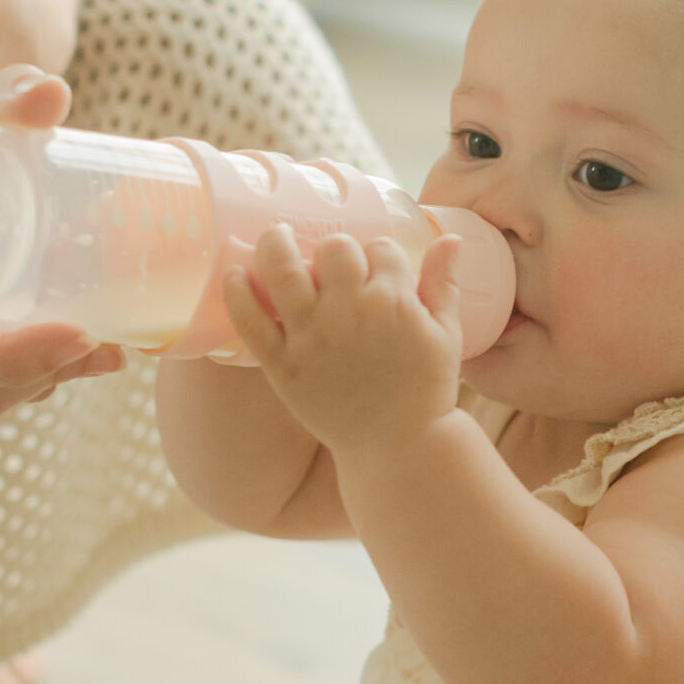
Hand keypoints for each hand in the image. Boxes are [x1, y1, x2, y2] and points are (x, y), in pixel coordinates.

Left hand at [223, 225, 462, 459]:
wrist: (398, 446)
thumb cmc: (426, 390)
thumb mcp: (447, 335)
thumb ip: (444, 284)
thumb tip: (449, 237)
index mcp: (394, 302)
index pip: (380, 248)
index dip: (377, 255)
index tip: (374, 269)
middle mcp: (350, 312)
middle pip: (334, 248)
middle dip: (335, 248)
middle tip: (331, 262)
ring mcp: (313, 337)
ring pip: (284, 269)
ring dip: (276, 245)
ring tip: (276, 238)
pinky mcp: (283, 364)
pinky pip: (251, 321)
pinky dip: (237, 293)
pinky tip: (234, 273)